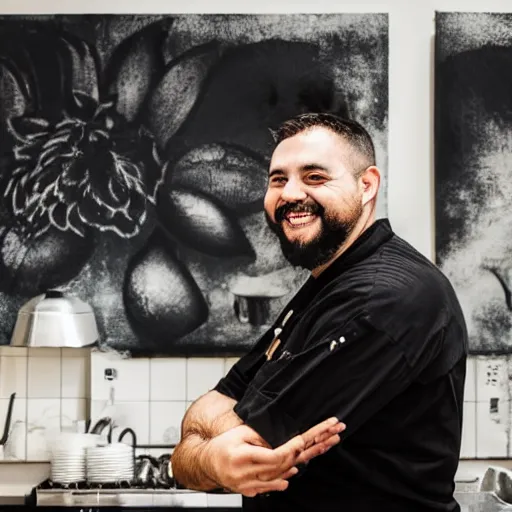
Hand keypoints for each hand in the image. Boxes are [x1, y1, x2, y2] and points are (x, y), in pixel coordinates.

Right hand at [202, 417, 344, 496]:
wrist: (205, 463)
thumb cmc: (222, 445)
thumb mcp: (239, 433)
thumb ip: (259, 436)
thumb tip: (277, 438)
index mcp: (244, 457)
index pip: (275, 455)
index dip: (292, 448)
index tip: (305, 439)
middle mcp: (247, 474)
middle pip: (282, 466)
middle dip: (304, 452)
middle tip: (322, 439)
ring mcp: (248, 485)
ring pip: (280, 476)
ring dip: (298, 464)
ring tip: (316, 451)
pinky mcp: (250, 491)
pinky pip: (271, 486)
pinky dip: (283, 479)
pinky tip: (293, 471)